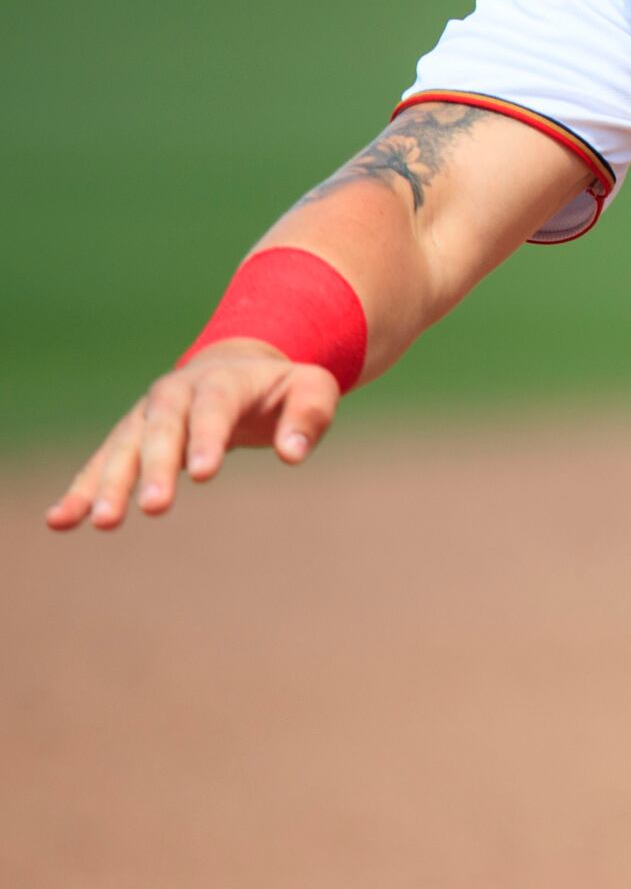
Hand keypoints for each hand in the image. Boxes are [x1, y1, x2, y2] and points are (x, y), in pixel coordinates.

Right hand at [45, 340, 342, 531]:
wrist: (238, 366)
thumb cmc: (281, 387)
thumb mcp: (313, 388)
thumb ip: (310, 416)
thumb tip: (293, 455)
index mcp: (222, 380)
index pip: (213, 408)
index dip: (207, 438)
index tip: (203, 474)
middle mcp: (174, 395)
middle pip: (162, 430)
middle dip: (155, 468)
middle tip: (154, 508)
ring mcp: (146, 416)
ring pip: (124, 448)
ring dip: (110, 484)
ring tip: (102, 522)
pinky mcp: (130, 438)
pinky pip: (101, 464)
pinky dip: (81, 490)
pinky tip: (61, 521)